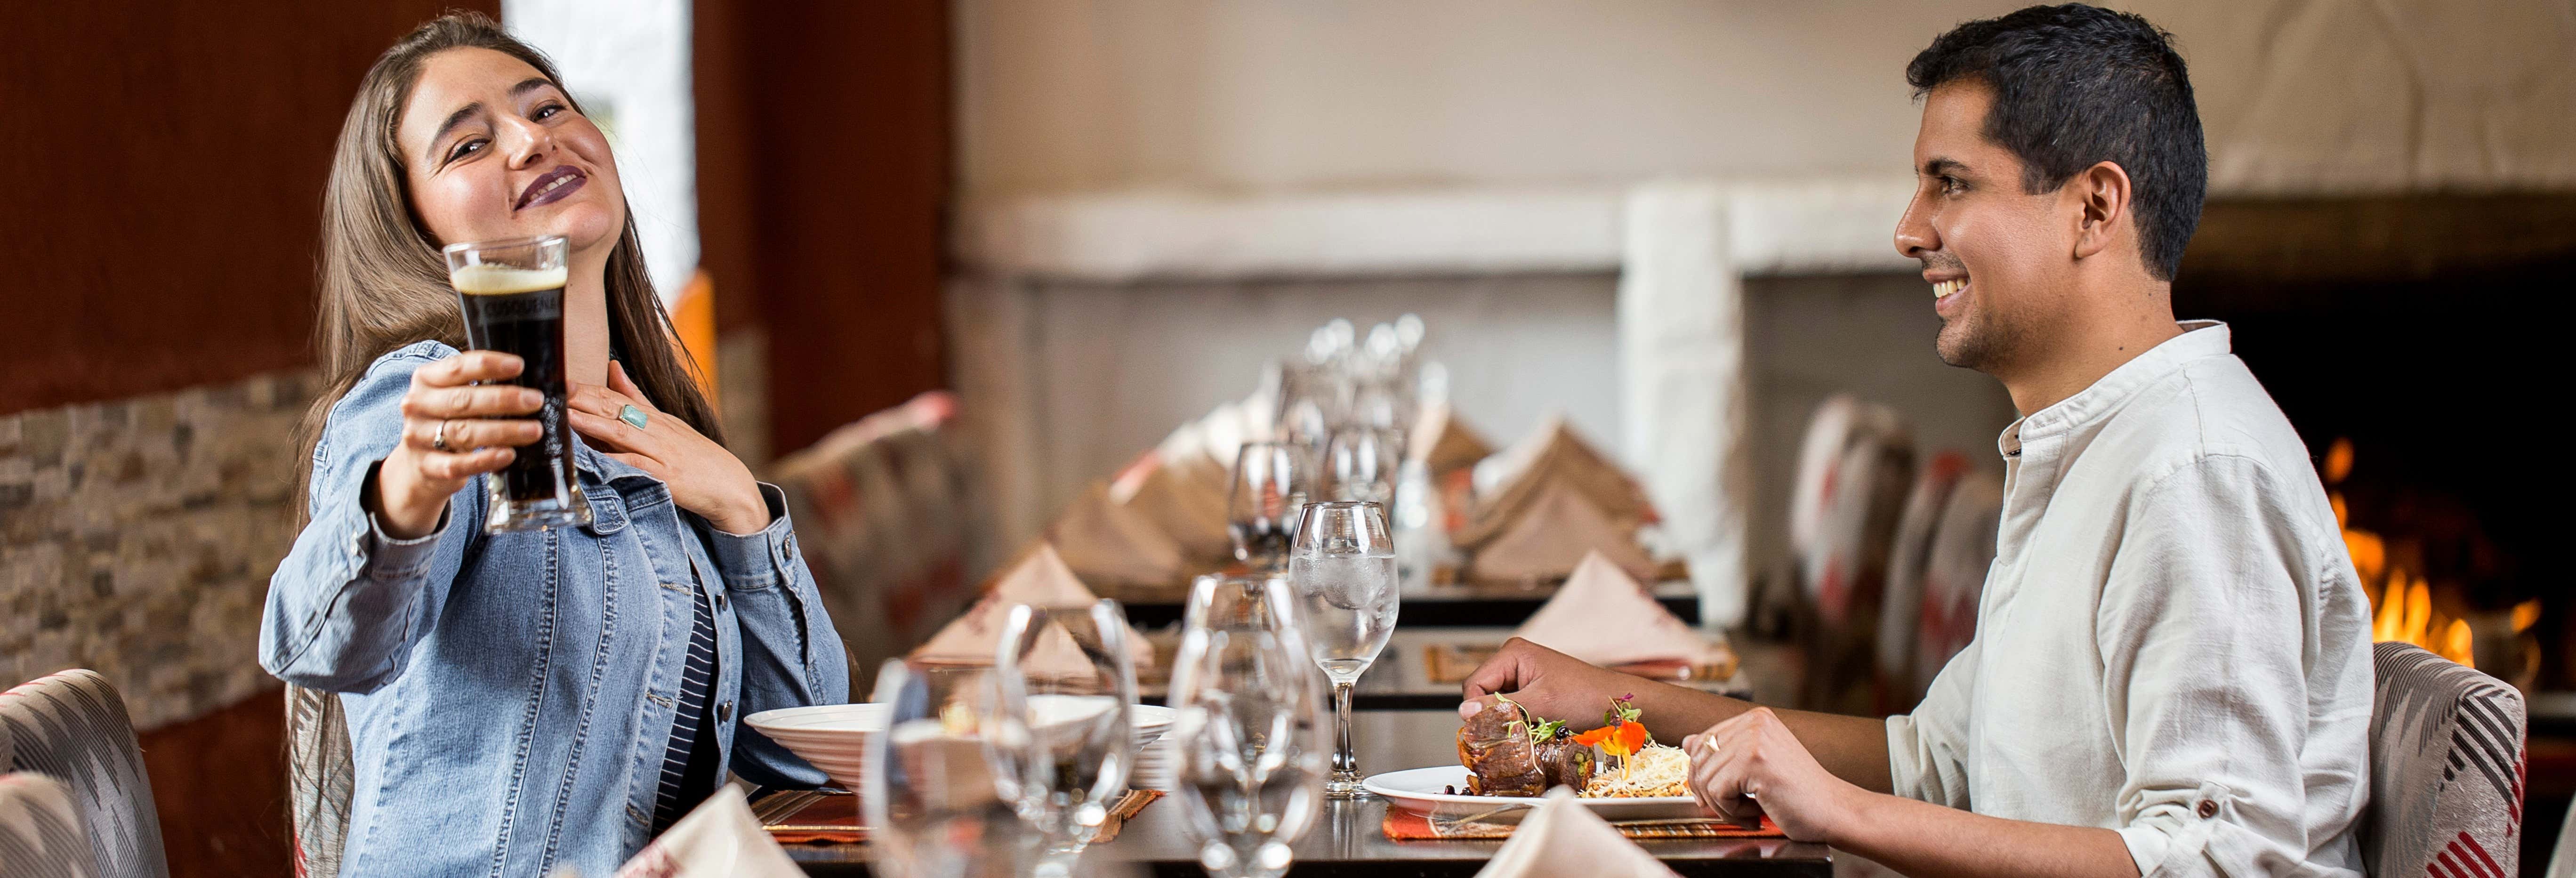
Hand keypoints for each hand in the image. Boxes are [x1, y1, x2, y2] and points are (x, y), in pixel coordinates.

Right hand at [374, 352, 545, 538]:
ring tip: (535, 430)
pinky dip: (485, 460)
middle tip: (536, 401)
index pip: (459, 367)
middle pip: (464, 400)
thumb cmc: (452, 421)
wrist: (419, 465)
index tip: (520, 365)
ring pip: (464, 432)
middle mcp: (417, 405)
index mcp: (426, 379)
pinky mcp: (427, 467)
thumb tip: (566, 385)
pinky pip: (458, 464)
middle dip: (504, 400)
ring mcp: (418, 437)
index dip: (489, 365)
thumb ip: (500, 387)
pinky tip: (509, 455)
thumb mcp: (465, 399)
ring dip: (503, 431)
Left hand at [567, 361, 769, 534]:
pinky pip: (637, 467)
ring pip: (623, 433)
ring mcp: (663, 453)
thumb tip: (612, 367)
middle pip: (616, 409)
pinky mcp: (667, 477)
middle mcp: (658, 430)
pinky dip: (615, 461)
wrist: (732, 486)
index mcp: (656, 417)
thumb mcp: (668, 423)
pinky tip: (595, 458)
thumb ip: (637, 397)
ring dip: (592, 424)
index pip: (616, 396)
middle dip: (584, 399)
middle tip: (555, 391)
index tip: (561, 379)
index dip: (587, 388)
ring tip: (566, 416)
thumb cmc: (697, 457)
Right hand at [1459, 637, 1640, 725]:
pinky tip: (1534, 728)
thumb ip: (1501, 708)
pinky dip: (1519, 722)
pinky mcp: (1532, 691)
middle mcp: (1514, 661)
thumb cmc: (1585, 697)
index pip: (1474, 684)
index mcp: (1512, 653)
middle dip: (1494, 716)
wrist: (1616, 704)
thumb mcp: (1540, 703)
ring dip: (1508, 721)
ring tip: (1529, 729)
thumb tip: (1465, 712)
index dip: (1477, 710)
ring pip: (1497, 705)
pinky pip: (1512, 709)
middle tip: (1513, 732)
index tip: (1489, 731)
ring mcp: (1523, 676)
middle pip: (1483, 695)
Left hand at [1684, 707, 1858, 842]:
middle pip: (1699, 758)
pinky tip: (1756, 812)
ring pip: (1706, 778)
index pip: (1703, 741)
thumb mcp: (1756, 766)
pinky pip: (1717, 792)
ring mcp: (1754, 739)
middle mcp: (1754, 722)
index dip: (1702, 774)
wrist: (1833, 811)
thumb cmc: (1798, 794)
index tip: (1719, 795)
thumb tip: (1686, 741)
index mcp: (1755, 719)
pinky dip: (1732, 812)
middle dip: (1708, 791)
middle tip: (1733, 808)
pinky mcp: (1755, 761)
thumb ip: (1723, 751)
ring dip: (1723, 806)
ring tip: (1751, 811)